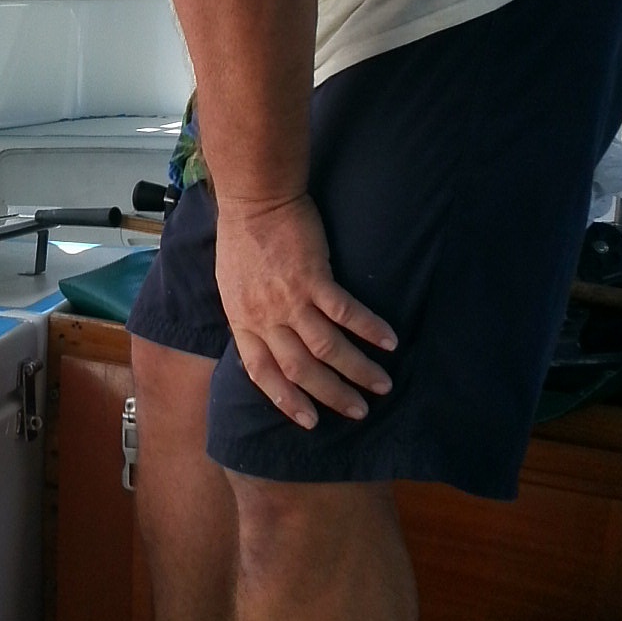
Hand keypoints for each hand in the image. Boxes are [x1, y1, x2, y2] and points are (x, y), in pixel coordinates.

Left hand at [213, 193, 396, 427]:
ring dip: (357, 370)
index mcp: (241, 320)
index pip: (261, 372)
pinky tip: (389, 342)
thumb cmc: (243, 238)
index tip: (310, 421)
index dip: (286, 400)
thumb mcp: (232, 286)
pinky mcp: (313, 277)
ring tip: (382, 385)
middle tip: (360, 412)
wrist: (255, 199)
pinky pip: (344, 313)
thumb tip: (268, 340)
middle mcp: (264, 316)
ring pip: (326, 348)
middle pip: (299, 368)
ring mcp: (288, 298)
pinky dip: (368, 330)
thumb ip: (250, 315)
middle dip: (331, 395)